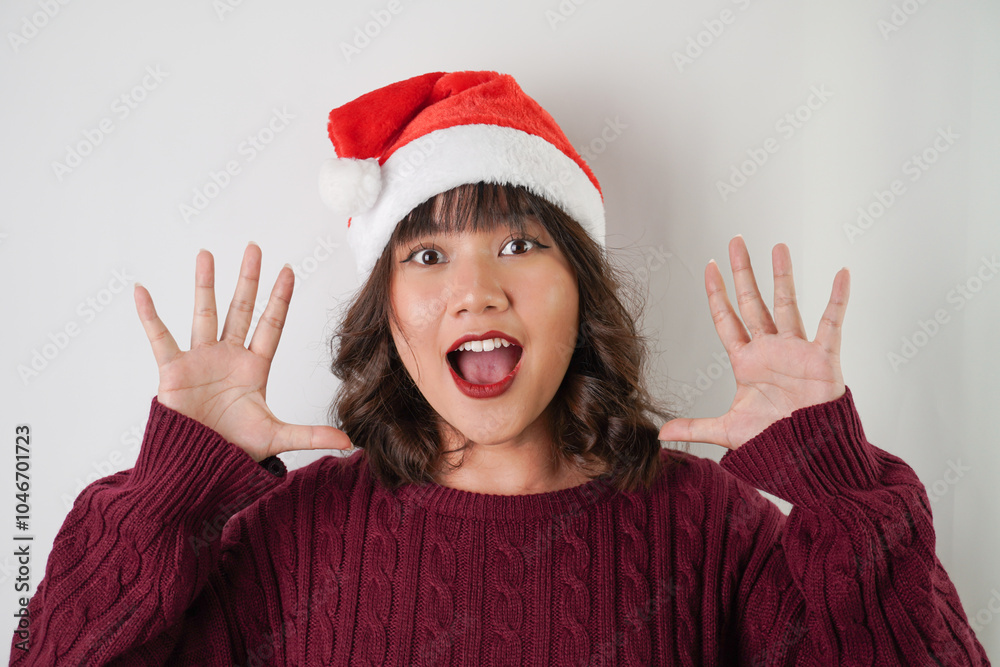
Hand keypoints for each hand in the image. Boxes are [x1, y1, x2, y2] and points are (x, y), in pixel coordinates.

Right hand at [133, 242, 352, 461]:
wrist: (196, 466)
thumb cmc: (232, 450)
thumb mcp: (276, 437)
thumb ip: (311, 435)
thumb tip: (350, 443)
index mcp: (254, 368)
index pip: (270, 324)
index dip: (279, 298)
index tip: (288, 270)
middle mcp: (228, 357)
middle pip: (241, 309)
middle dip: (248, 280)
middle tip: (254, 247)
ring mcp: (200, 360)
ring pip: (205, 314)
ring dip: (205, 284)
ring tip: (206, 253)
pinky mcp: (173, 370)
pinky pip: (160, 337)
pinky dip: (150, 315)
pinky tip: (142, 291)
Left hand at [658, 236, 848, 449]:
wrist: (808, 455)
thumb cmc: (773, 441)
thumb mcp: (727, 431)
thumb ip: (694, 427)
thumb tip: (659, 434)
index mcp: (746, 361)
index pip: (727, 319)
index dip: (716, 293)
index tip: (709, 267)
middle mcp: (770, 349)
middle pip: (752, 301)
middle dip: (743, 272)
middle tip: (736, 241)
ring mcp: (796, 350)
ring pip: (786, 304)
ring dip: (782, 276)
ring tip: (777, 247)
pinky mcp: (822, 357)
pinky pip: (831, 323)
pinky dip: (838, 299)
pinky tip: (841, 274)